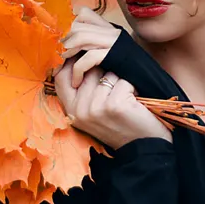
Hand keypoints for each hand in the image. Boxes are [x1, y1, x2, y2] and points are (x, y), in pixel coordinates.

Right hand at [53, 62, 170, 150]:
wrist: (144, 148)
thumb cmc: (121, 124)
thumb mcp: (94, 110)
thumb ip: (83, 89)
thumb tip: (79, 54)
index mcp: (70, 110)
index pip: (60, 76)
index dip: (72, 62)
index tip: (87, 58)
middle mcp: (79, 110)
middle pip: (88, 70)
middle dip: (105, 72)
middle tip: (115, 92)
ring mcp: (95, 108)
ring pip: (107, 74)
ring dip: (120, 81)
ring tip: (125, 99)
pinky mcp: (113, 105)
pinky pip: (123, 81)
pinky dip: (132, 87)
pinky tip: (134, 103)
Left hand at [61, 6, 121, 87]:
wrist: (152, 84)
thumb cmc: (129, 74)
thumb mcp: (110, 55)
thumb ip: (94, 47)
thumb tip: (70, 48)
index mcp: (110, 28)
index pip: (84, 13)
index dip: (70, 26)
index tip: (62, 43)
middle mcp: (113, 31)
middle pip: (78, 24)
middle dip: (64, 40)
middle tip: (58, 56)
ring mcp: (115, 42)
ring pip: (81, 37)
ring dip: (67, 52)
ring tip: (62, 65)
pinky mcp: (116, 56)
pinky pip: (90, 57)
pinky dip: (78, 70)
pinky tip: (76, 81)